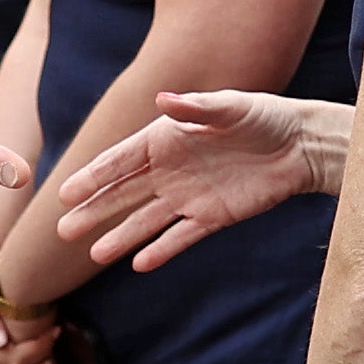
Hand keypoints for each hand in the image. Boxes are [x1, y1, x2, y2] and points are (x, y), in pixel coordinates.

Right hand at [59, 91, 343, 271]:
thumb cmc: (263, 117)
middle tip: (63, 229)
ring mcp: (188, 196)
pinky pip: (181, 237)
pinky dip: (162, 250)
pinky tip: (138, 264)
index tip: (65, 193)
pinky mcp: (211, 217)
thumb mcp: (231, 107)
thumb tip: (163, 100)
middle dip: (94, 211)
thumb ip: (196, 108)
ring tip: (94, 254)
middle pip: (123, 194)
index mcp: (165, 139)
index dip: (93, 176)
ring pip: (146, 220)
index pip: (120, 161)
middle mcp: (169, 170)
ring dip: (121, 236)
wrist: (300, 146)